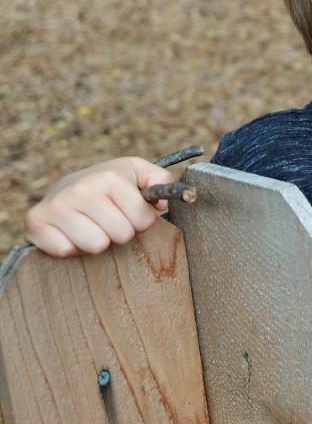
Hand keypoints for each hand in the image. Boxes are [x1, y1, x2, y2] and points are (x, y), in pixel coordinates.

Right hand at [24, 157, 176, 256]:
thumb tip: (165, 201)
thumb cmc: (110, 183)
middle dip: (121, 232)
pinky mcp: (35, 223)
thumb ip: (160, 179)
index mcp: (109, 177)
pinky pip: (65, 251)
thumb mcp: (137, 172)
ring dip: (98, 241)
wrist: (68, 185)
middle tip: (110, 220)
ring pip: (95, 245)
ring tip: (93, 226)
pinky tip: (72, 232)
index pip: (143, 220)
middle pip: (121, 235)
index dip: (142, 221)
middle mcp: (80, 188)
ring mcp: (55, 205)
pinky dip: (72, 247)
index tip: (131, 212)